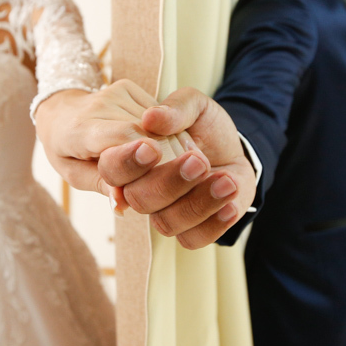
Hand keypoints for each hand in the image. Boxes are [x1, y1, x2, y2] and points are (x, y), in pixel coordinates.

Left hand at [33, 79, 168, 198]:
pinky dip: (161, 133)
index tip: (156, 157)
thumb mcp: (75, 174)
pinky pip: (155, 115)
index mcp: (80, 130)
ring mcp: (116, 92)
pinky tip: (151, 142)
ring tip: (156, 162)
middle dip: (160, 158)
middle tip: (164, 181)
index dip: (138, 148)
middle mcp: (99, 105)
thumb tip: (122, 203)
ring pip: (156, 124)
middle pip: (144, 133)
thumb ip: (101, 185)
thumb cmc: (67, 150)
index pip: (118, 135)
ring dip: (164, 146)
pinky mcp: (129, 86)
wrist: (60, 112)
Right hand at [98, 88, 255, 249]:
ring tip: (226, 180)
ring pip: (166, 223)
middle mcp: (142, 189)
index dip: (124, 162)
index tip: (150, 147)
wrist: (234, 148)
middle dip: (167, 182)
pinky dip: (213, 223)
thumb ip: (175, 107)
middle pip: (138, 199)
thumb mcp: (195, 106)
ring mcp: (165, 212)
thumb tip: (151, 117)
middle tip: (197, 161)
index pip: (111, 169)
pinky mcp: (190, 230)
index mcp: (132, 159)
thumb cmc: (204, 126)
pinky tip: (230, 204)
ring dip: (198, 203)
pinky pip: (192, 239)